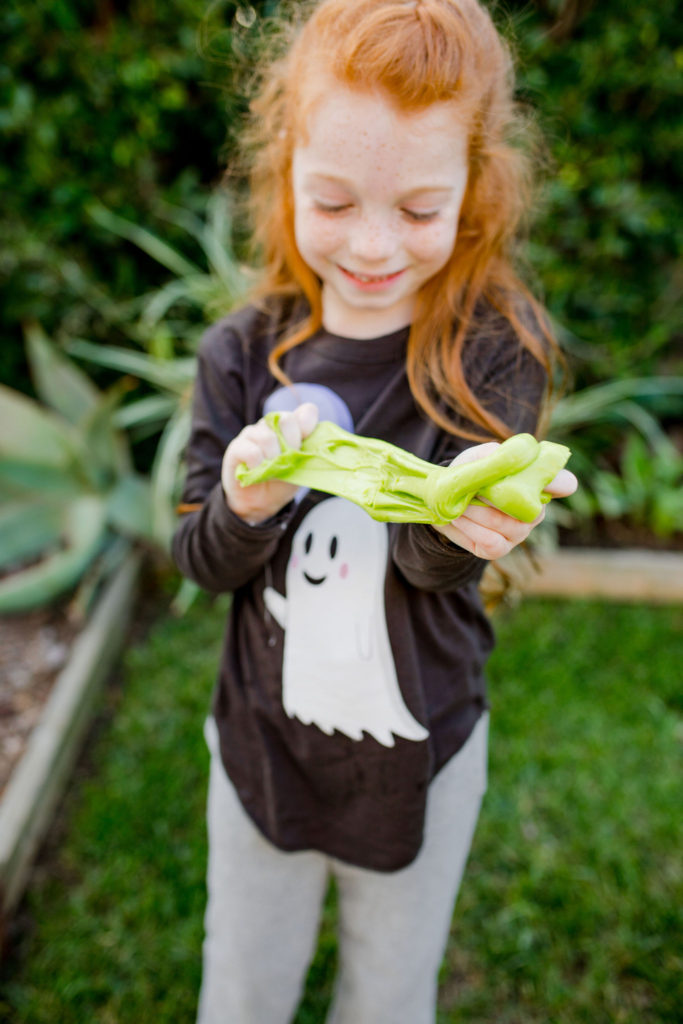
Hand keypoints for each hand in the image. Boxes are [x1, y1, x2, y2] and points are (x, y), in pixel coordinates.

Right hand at [222, 403, 318, 524]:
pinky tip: (257, 473)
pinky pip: (251, 452)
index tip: (305, 445)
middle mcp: (271, 424)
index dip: (309, 426)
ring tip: (271, 471)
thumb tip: (317, 446)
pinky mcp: (236, 447)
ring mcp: (252, 433)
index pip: (307, 412)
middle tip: (288, 461)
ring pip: (267, 437)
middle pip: (287, 419)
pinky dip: (258, 466)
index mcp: (291, 426)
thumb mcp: (300, 467)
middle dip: (292, 444)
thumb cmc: (282, 481)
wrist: (261, 502)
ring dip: (273, 459)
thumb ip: (308, 452)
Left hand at [432, 441, 577, 559]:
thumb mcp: (477, 458)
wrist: (444, 502)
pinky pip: (490, 541)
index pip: (563, 483)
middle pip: (525, 507)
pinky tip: (457, 518)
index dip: (560, 482)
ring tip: (459, 502)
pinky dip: (469, 528)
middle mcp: (536, 512)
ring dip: (474, 511)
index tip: (551, 480)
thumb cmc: (469, 475)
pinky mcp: (500, 549)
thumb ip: (490, 454)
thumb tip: (502, 455)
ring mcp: (519, 533)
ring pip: (502, 523)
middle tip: (472, 488)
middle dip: (493, 495)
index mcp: (537, 484)